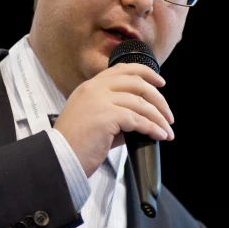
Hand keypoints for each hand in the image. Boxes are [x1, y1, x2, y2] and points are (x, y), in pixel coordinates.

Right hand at [53, 63, 174, 177]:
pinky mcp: (106, 116)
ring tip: (167, 130)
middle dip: (158, 99)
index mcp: (90, 86)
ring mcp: (100, 100)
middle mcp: (94, 89)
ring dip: (158, 118)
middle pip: (136, 83)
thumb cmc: (75, 144)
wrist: (61, 158)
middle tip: (168, 114)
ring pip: (140, 103)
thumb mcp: (94, 119)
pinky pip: (138, 119)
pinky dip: (152, 128)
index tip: (160, 82)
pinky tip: (158, 135)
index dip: (145, 72)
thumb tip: (142, 119)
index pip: (122, 69)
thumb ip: (115, 113)